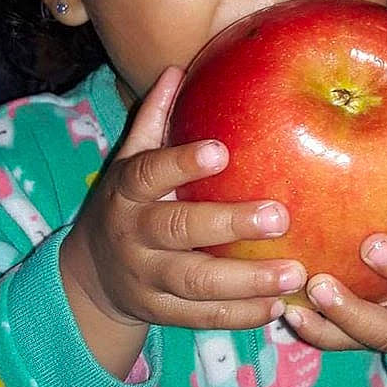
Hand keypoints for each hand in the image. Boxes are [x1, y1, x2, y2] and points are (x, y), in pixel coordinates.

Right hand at [60, 67, 306, 331]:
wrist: (90, 277)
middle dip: (230, 225)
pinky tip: (279, 306)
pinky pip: (202, 317)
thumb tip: (178, 69)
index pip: (150, 172)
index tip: (222, 150)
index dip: (182, 162)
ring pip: (195, 282)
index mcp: (126, 191)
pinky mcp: (161, 313)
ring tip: (295, 271)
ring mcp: (145, 278)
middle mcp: (133, 235)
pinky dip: (241, 315)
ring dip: (247, 280)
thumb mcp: (130, 162)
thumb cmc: (127, 204)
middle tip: (282, 216)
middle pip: (178, 230)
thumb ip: (154, 121)